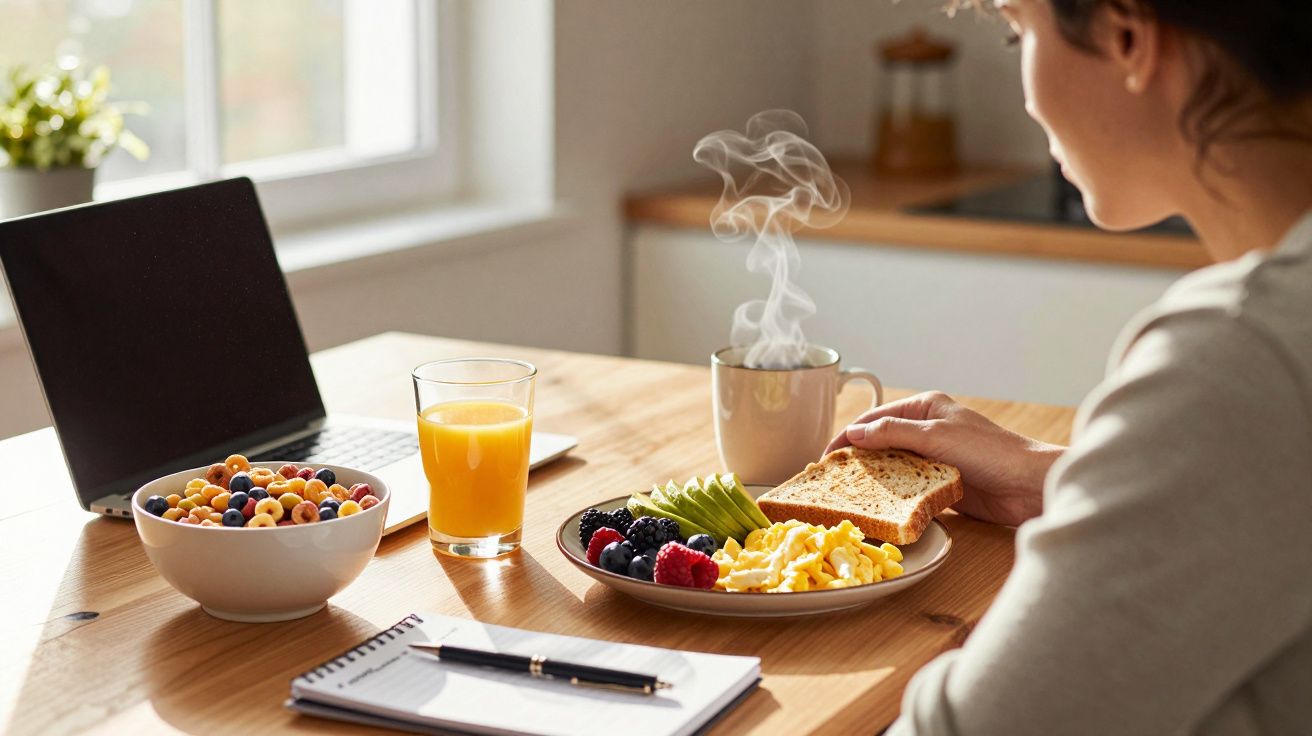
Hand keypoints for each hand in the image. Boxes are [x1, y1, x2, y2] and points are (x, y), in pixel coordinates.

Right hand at [824, 391, 1062, 526]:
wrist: (1029, 486)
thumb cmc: (990, 452)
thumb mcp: (936, 436)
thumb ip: (894, 432)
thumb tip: (856, 433)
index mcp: (926, 408)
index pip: (876, 419)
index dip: (849, 436)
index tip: (826, 457)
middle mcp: (928, 430)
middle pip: (882, 443)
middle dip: (858, 459)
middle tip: (831, 479)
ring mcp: (935, 458)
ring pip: (894, 467)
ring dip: (875, 478)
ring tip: (847, 494)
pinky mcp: (942, 484)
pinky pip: (910, 488)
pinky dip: (894, 495)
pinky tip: (878, 505)